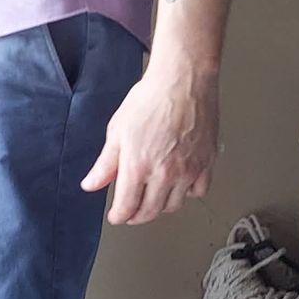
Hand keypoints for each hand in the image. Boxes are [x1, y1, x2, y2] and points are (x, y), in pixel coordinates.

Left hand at [81, 56, 218, 224]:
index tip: (116, 216)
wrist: (183, 82)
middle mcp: (164, 173)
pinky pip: (198, 192)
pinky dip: (187, 194)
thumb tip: (91, 185)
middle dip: (137, 216)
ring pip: (174, 205)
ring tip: (151, 198)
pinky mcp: (207, 164)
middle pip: (150, 211)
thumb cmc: (150, 99)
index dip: (119, 216)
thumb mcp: (117, 130)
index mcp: (137, 165)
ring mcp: (188, 170)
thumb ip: (105, 164)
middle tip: (131, 212)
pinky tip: (178, 185)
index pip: (127, 206)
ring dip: (160, 207)